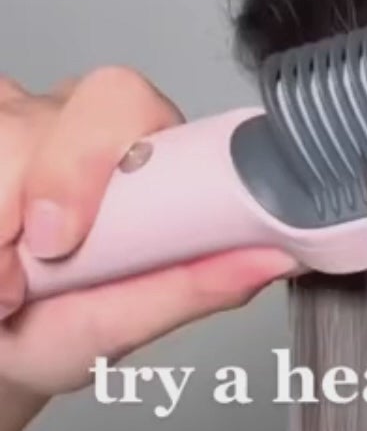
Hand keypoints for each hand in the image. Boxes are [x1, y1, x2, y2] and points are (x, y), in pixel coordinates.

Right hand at [0, 67, 295, 398]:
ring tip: (4, 289)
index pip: (119, 101)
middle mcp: (68, 119)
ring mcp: (8, 120)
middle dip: (20, 198)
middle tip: (14, 284)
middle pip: (39, 118)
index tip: (55, 243)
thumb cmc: (58, 329)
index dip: (79, 163)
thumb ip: (191, 288)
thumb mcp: (120, 325)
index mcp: (133, 147)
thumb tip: (276, 257)